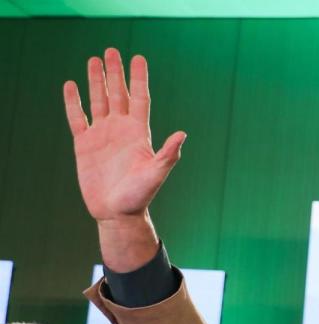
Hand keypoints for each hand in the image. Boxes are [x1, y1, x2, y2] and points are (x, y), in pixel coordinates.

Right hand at [63, 48, 184, 223]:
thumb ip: (168, 154)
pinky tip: (71, 86)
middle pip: (118, 94)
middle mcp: (121, 130)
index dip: (139, 78)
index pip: (140, 98)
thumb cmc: (140, 196)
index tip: (138, 58)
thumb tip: (182, 134)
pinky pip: (77, 118)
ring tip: (93, 60)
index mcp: (139, 133)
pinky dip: (73, 102)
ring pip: (98, 101)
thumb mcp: (156, 174)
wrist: (118, 213)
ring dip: (95, 81)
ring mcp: (102, 135)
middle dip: (115, 72)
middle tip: (111, 50)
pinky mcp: (84, 145)